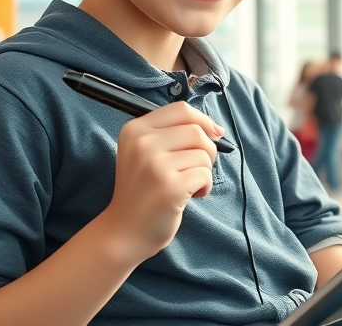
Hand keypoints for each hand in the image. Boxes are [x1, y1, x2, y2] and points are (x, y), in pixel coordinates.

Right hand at [100, 102, 223, 263]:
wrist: (125, 231)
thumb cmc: (143, 190)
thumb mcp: (145, 153)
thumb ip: (174, 134)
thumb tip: (217, 129)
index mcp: (135, 129)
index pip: (181, 109)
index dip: (203, 120)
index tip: (213, 135)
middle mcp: (142, 143)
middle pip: (196, 131)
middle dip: (207, 150)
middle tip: (196, 169)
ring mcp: (154, 165)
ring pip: (203, 153)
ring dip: (204, 171)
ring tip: (188, 185)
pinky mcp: (169, 186)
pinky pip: (205, 175)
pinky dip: (205, 187)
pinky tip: (190, 196)